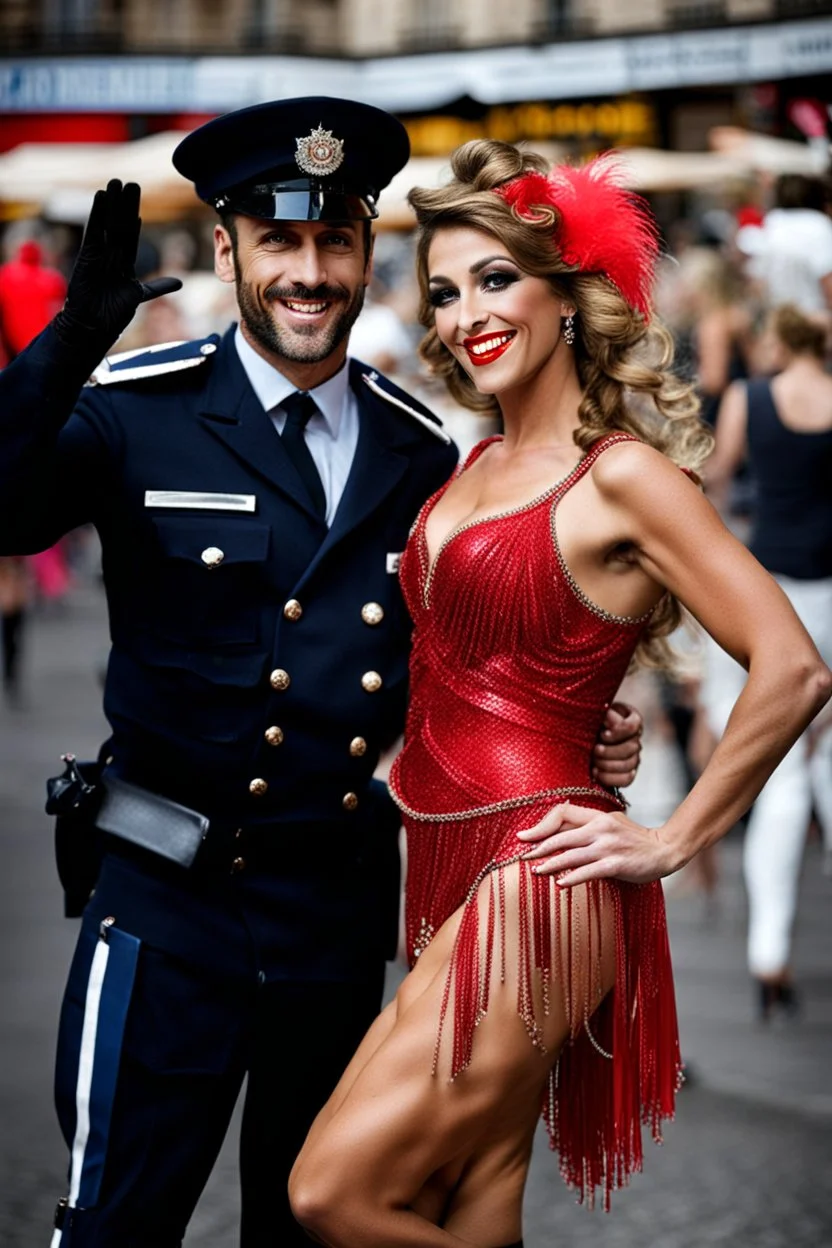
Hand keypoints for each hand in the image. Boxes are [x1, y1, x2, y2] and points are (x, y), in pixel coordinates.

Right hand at [54, 180, 181, 347]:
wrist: (94, 325)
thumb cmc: (113, 313)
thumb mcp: (139, 295)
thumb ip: (158, 287)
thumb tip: (180, 282)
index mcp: (124, 263)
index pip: (132, 235)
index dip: (135, 217)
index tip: (138, 201)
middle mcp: (112, 255)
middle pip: (121, 225)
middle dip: (126, 205)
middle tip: (131, 183)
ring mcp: (99, 254)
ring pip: (109, 224)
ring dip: (112, 203)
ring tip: (115, 182)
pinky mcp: (87, 256)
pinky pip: (94, 231)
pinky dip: (97, 215)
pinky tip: (101, 197)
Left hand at [516, 802, 678, 886]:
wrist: (664, 849)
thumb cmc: (634, 838)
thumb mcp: (611, 823)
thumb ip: (588, 825)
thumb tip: (559, 828)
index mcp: (598, 817)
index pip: (562, 814)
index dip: (540, 825)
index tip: (525, 836)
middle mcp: (601, 829)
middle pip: (560, 836)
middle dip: (538, 848)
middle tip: (523, 857)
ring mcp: (608, 846)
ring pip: (571, 855)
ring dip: (549, 864)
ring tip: (535, 871)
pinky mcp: (616, 864)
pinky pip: (588, 871)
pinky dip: (571, 878)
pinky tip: (560, 883)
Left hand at [591, 700, 641, 787]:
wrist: (581, 737)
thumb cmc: (590, 721)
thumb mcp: (596, 713)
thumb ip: (604, 714)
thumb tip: (608, 717)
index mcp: (630, 719)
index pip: (633, 726)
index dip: (618, 732)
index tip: (602, 734)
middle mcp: (635, 738)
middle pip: (632, 747)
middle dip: (610, 751)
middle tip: (595, 750)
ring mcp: (634, 756)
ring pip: (630, 764)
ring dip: (608, 764)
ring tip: (593, 762)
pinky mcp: (628, 772)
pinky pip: (626, 779)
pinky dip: (610, 778)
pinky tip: (596, 773)